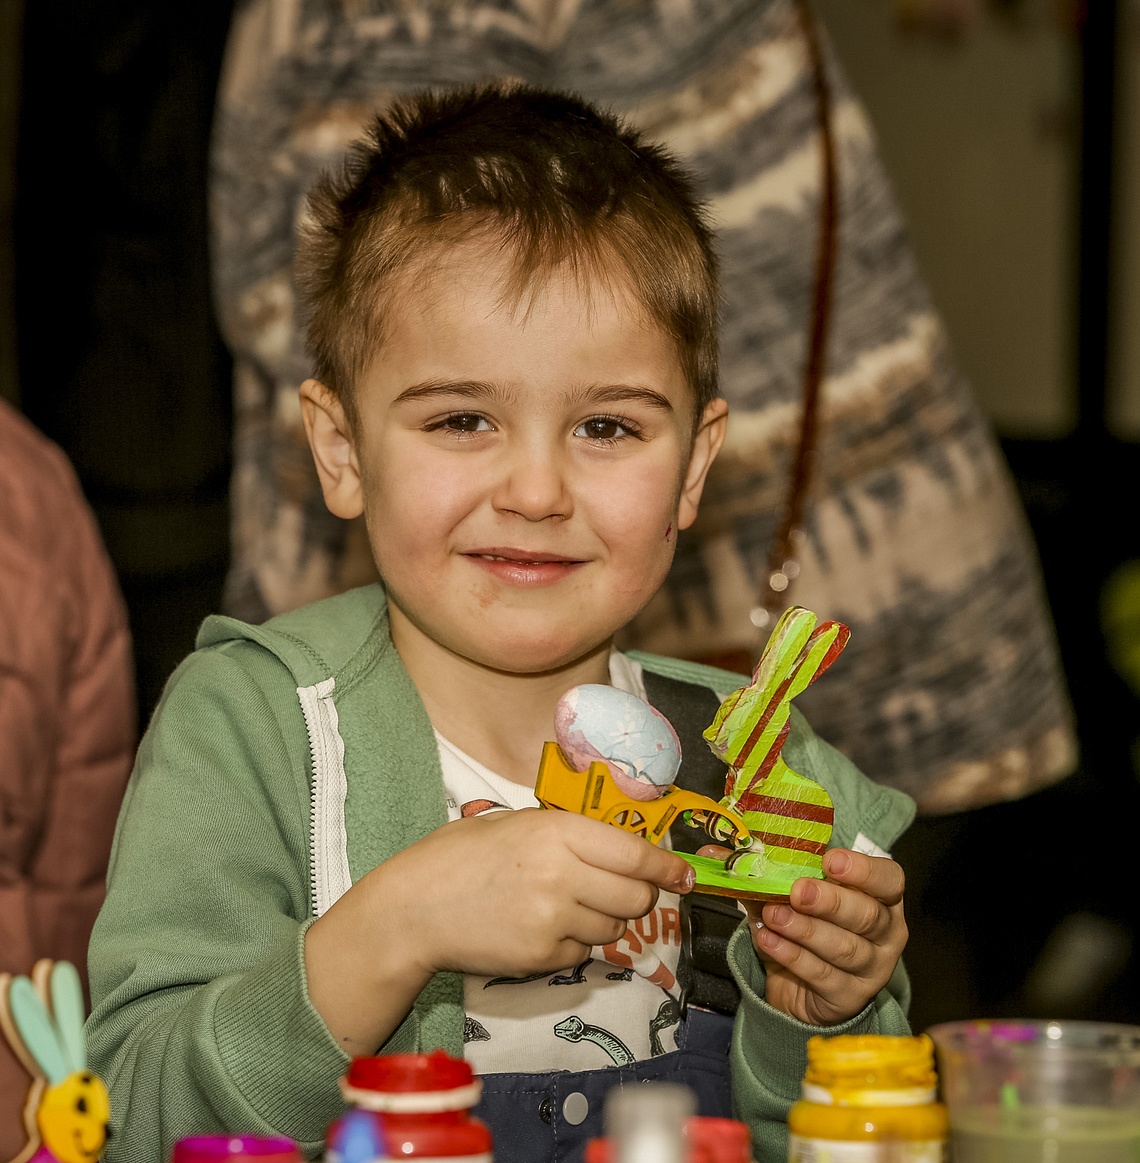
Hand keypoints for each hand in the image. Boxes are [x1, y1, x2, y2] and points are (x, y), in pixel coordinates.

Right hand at [308, 809, 693, 1054]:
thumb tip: (621, 851)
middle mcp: (562, 874)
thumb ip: (568, 834)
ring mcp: (553, 919)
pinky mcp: (542, 957)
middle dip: (635, 896)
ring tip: (563, 907)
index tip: (684, 875)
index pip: (635, 854)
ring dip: (602, 921)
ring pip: (614, 930)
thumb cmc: (460, 857)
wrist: (413, 908)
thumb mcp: (515, 824)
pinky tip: (538, 928)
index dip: (666, 867)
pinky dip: (572, 944)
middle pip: (635, 897)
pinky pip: (582, 953)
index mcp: (556, 831)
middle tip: (615, 891)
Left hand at [698, 845, 906, 1025]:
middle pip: (867, 915)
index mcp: (880, 897)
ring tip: (773, 915)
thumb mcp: (786, 897)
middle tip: (796, 890)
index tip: (830, 861)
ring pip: (845, 947)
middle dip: (830, 900)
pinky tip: (770, 942)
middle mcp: (886, 933)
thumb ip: (759, 872)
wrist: (801, 988)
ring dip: (805, 929)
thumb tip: (712, 849)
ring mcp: (872, 969)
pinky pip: (823, 975)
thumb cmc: (804, 928)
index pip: (889, 878)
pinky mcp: (849, 997)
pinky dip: (794, 957)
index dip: (864, 869)